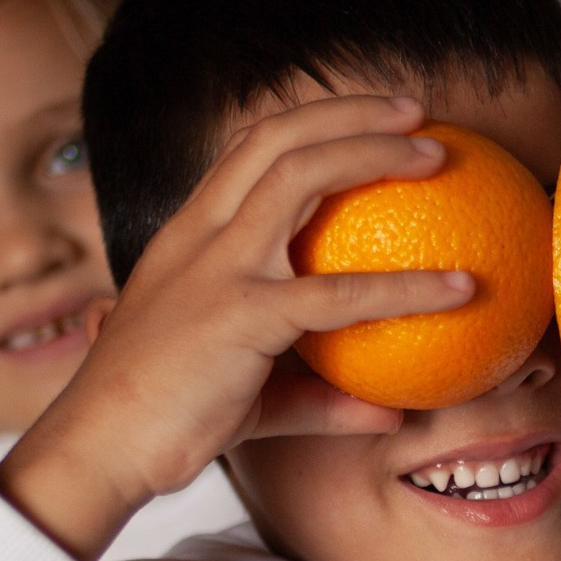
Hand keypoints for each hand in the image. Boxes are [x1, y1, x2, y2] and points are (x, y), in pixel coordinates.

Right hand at [0, 95, 474, 560]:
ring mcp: (218, 268)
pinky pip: (338, 294)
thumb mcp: (253, 400)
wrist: (101, 451)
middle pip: (277, 137)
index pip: (251, 149)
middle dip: (350, 109)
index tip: (374, 118)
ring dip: (375, 152)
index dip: (313, 120)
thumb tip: (389, 414)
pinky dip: (407, 287)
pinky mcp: (240, 315)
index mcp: (190, 237)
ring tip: (438, 154)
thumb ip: (320, 399)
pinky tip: (460, 289)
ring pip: (301, 176)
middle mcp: (201, 235)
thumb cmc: (165, 422)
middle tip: (418, 112)